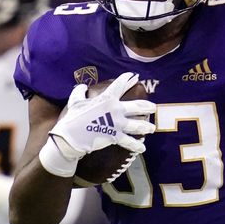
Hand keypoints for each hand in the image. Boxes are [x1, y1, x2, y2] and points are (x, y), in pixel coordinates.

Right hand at [39, 72, 155, 176]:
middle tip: (153, 107)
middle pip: (136, 107)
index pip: (119, 86)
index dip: (127, 79)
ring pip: (137, 125)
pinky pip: (129, 142)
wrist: (72, 136)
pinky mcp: (115, 136)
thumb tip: (82, 86)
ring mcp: (117, 124)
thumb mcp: (74, 100)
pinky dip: (136, 145)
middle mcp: (115, 110)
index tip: (134, 75)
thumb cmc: (72, 118)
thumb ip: (80, 91)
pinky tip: (143, 147)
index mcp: (106, 99)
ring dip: (146, 126)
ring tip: (152, 128)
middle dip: (146, 106)